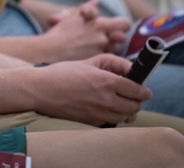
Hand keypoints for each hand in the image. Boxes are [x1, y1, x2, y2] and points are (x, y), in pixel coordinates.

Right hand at [33, 54, 148, 126]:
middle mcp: (106, 99)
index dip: (143, 90)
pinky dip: (114, 116)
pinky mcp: (92, 122)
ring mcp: (99, 113)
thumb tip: (131, 69)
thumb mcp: (89, 61)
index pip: (138, 90)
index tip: (144, 90)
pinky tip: (106, 107)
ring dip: (127, 110)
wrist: (40, 90)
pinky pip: (112, 122)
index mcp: (106, 81)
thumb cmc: (62, 73)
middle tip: (133, 95)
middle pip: (135, 106)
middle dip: (137, 101)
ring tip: (120, 102)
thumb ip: (113, 62)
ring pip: (126, 116)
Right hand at [43, 0, 128, 60]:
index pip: (124, 23)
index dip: (122, 25)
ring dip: (110, 47)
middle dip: (118, 36)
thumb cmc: (59, 33)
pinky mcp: (97, 61)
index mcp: (97, 22)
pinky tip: (92, 56)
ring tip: (98, 47)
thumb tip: (95, 0)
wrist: (49, 51)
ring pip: (116, 48)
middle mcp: (102, 35)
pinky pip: (107, 59)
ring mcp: (100, 49)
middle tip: (112, 38)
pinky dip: (103, 58)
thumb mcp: (73, 17)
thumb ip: (87, 8)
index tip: (118, 27)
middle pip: (122, 36)